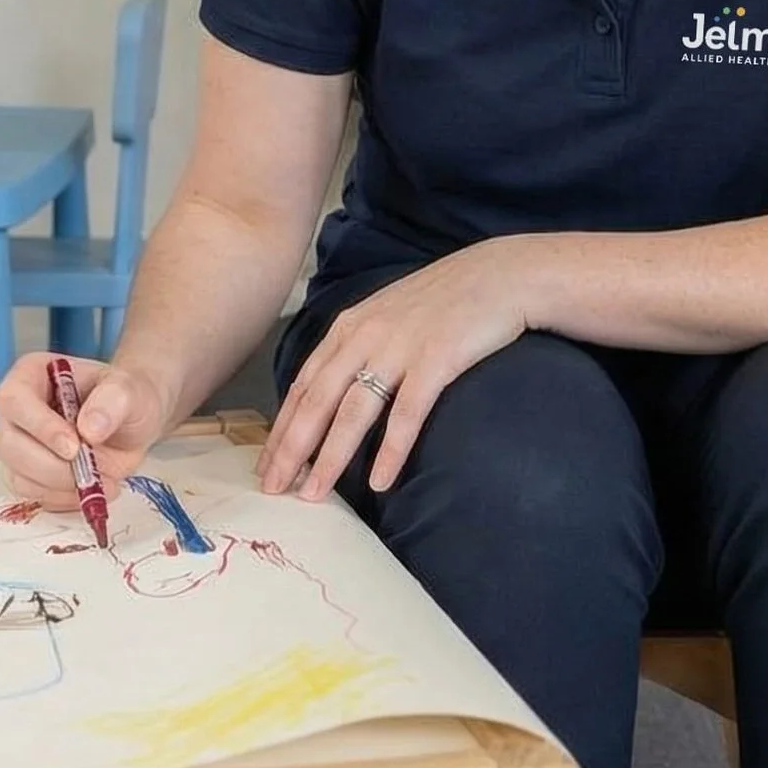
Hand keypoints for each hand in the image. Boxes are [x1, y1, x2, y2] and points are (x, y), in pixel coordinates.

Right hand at [0, 353, 171, 509]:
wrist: (132, 425)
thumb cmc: (124, 399)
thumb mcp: (128, 390)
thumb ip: (112, 401)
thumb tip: (89, 429)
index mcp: (30, 375)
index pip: (14, 400)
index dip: (40, 426)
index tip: (74, 446)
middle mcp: (17, 411)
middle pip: (10, 445)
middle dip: (51, 466)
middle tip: (92, 470)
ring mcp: (19, 444)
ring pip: (19, 476)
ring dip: (61, 486)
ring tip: (102, 479)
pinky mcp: (29, 474)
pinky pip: (34, 495)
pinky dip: (64, 499)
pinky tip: (92, 488)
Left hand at [258, 241, 534, 499]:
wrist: (500, 274)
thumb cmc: (444, 300)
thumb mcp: (387, 315)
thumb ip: (358, 347)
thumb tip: (332, 391)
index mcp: (349, 326)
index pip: (304, 385)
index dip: (282, 427)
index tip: (267, 464)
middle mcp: (365, 336)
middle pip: (318, 402)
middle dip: (292, 449)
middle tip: (273, 488)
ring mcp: (400, 347)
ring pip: (354, 411)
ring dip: (331, 456)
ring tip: (314, 493)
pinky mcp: (437, 359)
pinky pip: (407, 413)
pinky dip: (391, 449)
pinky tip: (380, 480)